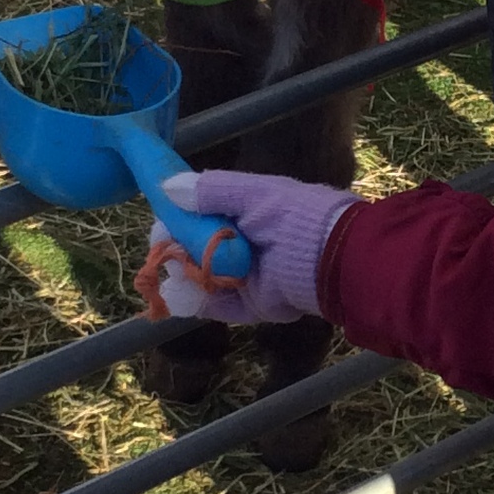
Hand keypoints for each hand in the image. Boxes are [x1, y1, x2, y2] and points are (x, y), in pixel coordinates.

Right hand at [142, 167, 358, 324]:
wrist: (333, 258)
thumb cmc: (295, 216)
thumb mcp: (253, 193)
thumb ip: (212, 191)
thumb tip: (167, 187)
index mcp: (242, 211)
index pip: (195, 215)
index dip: (174, 222)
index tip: (160, 229)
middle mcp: (240, 243)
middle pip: (193, 249)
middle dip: (176, 252)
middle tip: (166, 255)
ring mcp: (244, 276)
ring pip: (201, 278)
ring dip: (185, 278)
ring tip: (175, 277)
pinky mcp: (251, 305)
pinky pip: (217, 305)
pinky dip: (198, 302)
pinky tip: (180, 297)